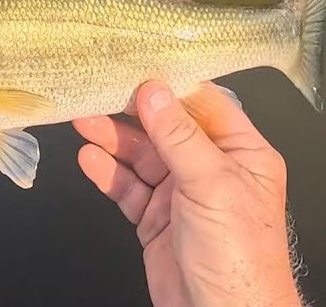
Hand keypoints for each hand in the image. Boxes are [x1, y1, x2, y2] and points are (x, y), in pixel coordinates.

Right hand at [73, 81, 301, 306]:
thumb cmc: (241, 257)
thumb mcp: (213, 184)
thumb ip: (180, 136)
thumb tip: (155, 91)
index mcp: (243, 153)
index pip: (203, 105)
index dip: (169, 87)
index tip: (136, 69)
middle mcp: (213, 170)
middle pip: (166, 129)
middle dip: (131, 113)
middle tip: (97, 91)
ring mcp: (183, 196)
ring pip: (142, 158)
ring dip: (113, 140)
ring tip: (82, 120)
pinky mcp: (157, 221)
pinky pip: (129, 189)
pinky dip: (108, 173)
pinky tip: (90, 159)